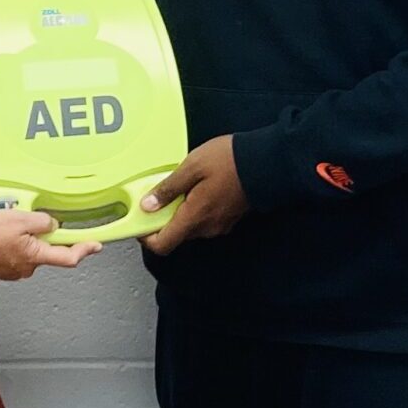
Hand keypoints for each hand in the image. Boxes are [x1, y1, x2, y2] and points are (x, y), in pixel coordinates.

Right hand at [0, 208, 100, 279]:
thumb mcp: (18, 218)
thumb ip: (42, 221)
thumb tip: (53, 223)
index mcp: (34, 256)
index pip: (68, 257)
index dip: (85, 249)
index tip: (96, 245)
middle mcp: (26, 268)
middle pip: (47, 249)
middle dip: (41, 233)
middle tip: (26, 218)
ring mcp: (13, 270)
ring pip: (29, 249)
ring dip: (23, 235)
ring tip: (4, 224)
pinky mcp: (1, 268)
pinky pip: (14, 251)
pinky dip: (10, 241)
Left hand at [140, 134, 250, 255]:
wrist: (266, 162)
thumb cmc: (230, 162)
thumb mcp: (192, 167)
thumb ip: (168, 189)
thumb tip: (148, 206)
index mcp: (194, 217)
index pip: (162, 245)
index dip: (146, 236)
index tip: (141, 221)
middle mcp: (206, 228)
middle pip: (175, 235)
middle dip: (164, 217)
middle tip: (161, 193)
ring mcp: (219, 225)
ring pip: (190, 226)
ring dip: (181, 211)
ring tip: (184, 185)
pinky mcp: (228, 218)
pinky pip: (204, 220)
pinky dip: (196, 208)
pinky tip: (200, 187)